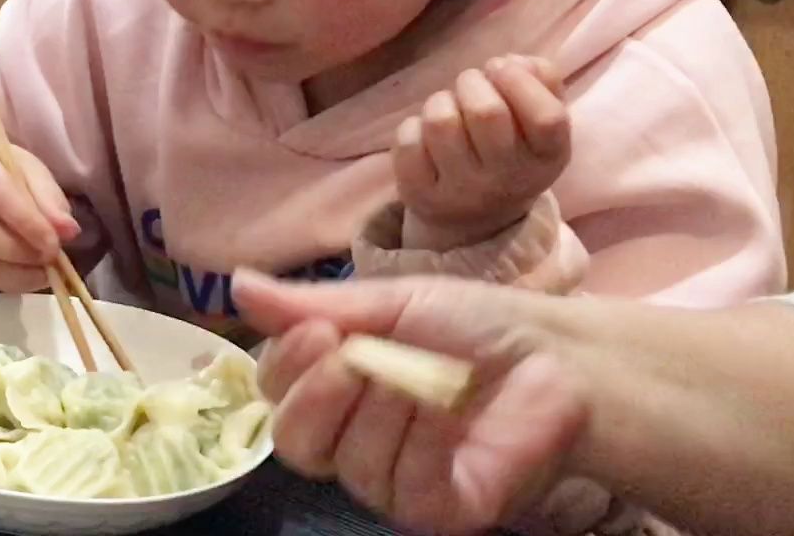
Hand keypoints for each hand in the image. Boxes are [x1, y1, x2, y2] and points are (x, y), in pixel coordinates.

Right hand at [0, 141, 79, 292]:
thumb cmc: (2, 175)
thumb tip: (68, 231)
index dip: (30, 223)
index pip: (0, 195)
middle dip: (24, 252)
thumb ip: (49, 198)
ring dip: (20, 273)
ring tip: (44, 269)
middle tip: (51, 257)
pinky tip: (29, 275)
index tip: (56, 243)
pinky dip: (10, 282)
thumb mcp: (29, 172)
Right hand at [235, 271, 590, 534]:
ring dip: (382, 409)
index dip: (284, 369)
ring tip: (423, 376)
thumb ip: (312, 305)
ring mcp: (394, 481)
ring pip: (349, 463)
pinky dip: (420, 441)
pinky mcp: (438, 509)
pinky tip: (444, 407)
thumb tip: (237, 284)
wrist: (557, 355)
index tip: (317, 331)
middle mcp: (353, 441)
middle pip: (294, 442)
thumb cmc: (473, 324)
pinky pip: (402, 488)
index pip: (274, 395)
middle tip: (352, 356)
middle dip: (317, 396)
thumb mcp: (389, 303)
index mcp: (333, 390)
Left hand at [396, 56, 569, 250]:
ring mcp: (463, 192)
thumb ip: (542, 81)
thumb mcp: (539, 123)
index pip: (547, 118)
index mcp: (548, 158)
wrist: (475, 220)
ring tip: (448, 109)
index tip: (502, 67)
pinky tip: (426, 137)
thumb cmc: (511, 152)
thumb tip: (515, 62)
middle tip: (470, 86)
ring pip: (441, 121)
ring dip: (440, 101)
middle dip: (472, 82)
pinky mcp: (421, 195)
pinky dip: (413, 126)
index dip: (520, 81)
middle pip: (487, 112)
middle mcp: (508, 180)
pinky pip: (409, 140)